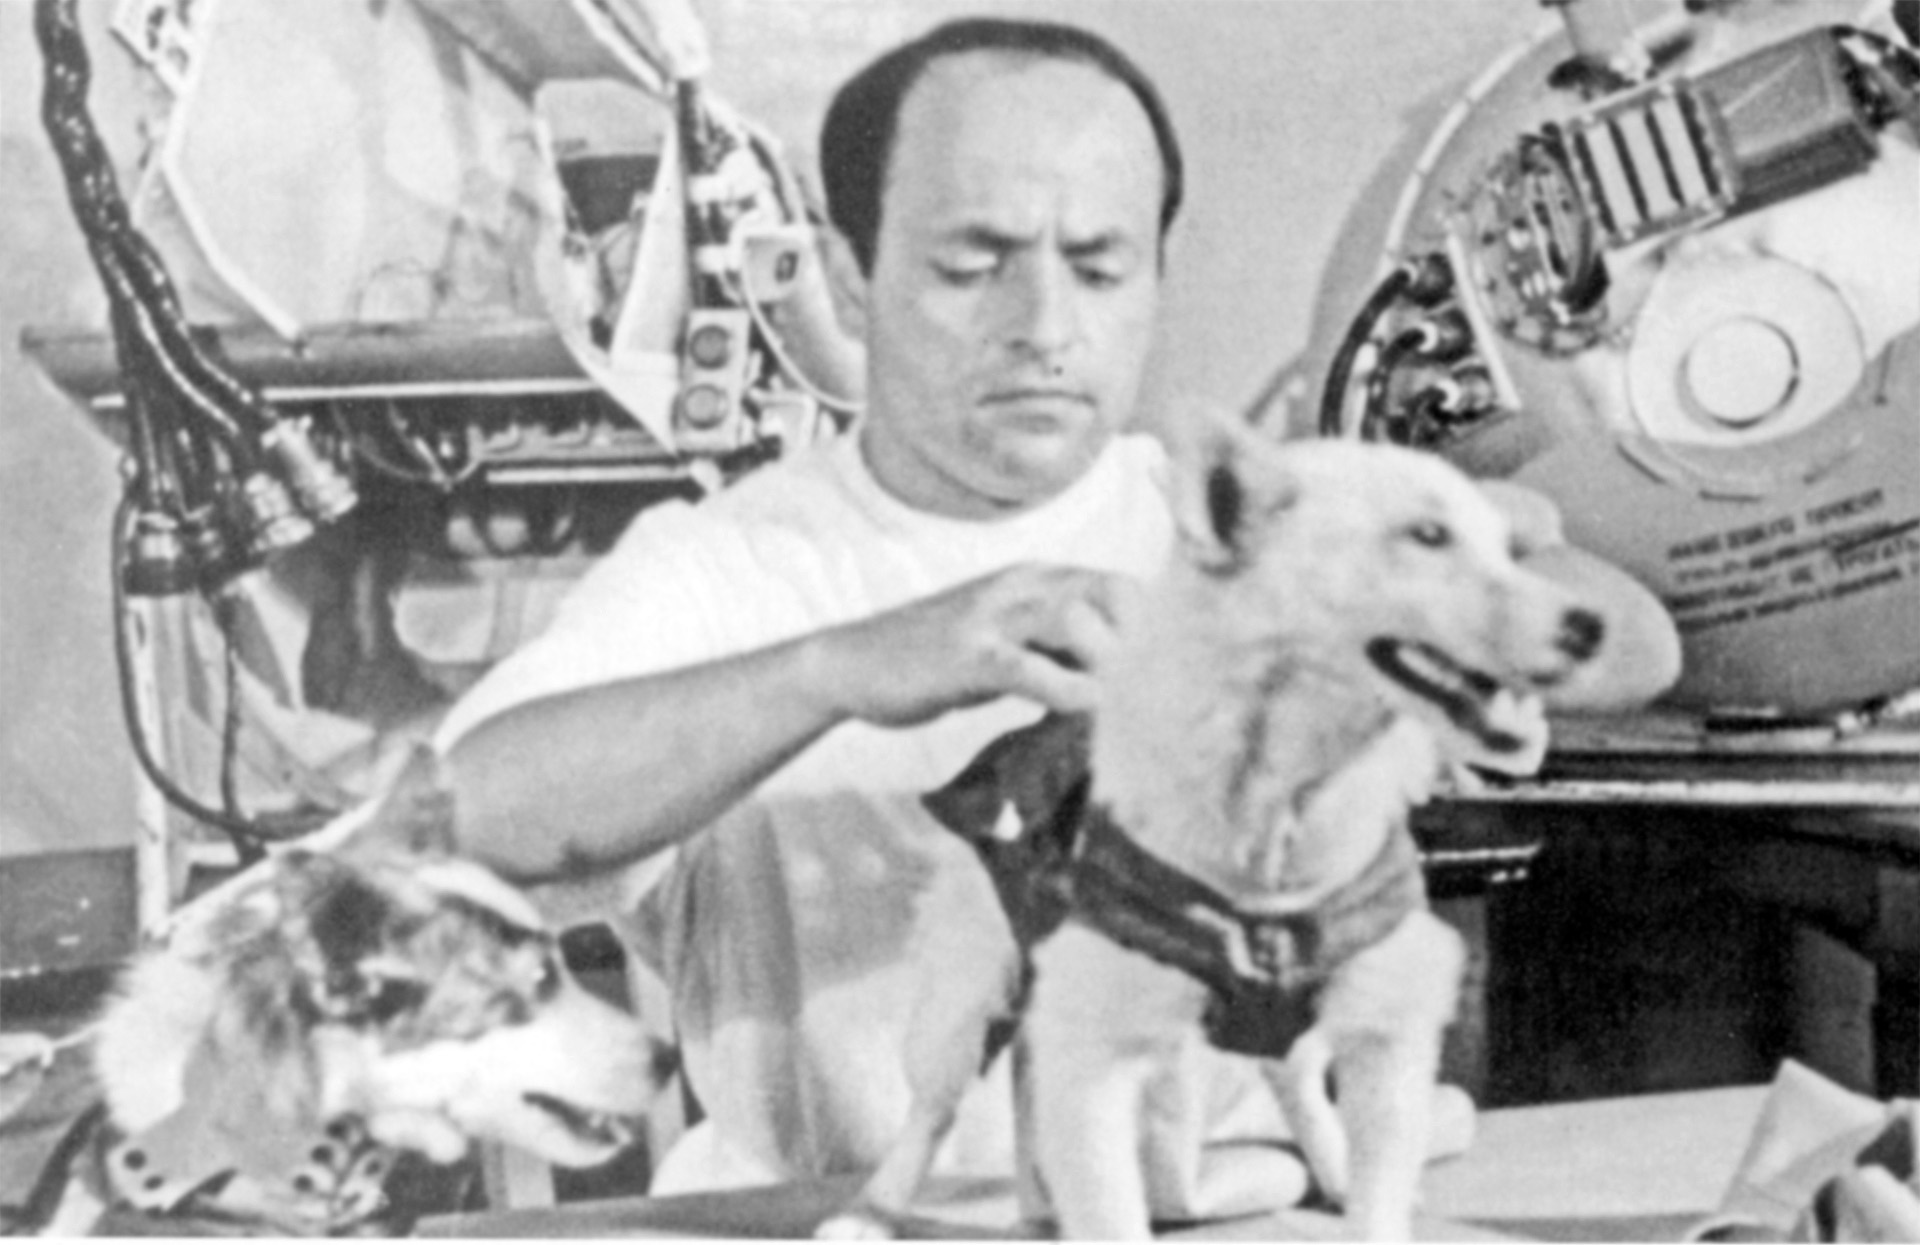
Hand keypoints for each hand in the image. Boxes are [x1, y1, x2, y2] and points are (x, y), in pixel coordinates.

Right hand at [809, 563, 1123, 727]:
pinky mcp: (967, 656)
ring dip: (1107, 664)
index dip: (1148, 628)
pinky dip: (1067, 692)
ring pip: (1075, 621)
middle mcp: (1019, 586)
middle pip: (1111, 594)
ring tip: (1115, 705)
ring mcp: (991, 618)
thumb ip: (1052, 647)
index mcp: (1032, 578)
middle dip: (1140, 646)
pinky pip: (1030, 668)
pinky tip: (1080, 713)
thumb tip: (1111, 680)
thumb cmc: (934, 659)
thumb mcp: (1003, 641)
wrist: (851, 663)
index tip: (1156, 674)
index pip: (1118, 585)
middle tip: (1143, 695)